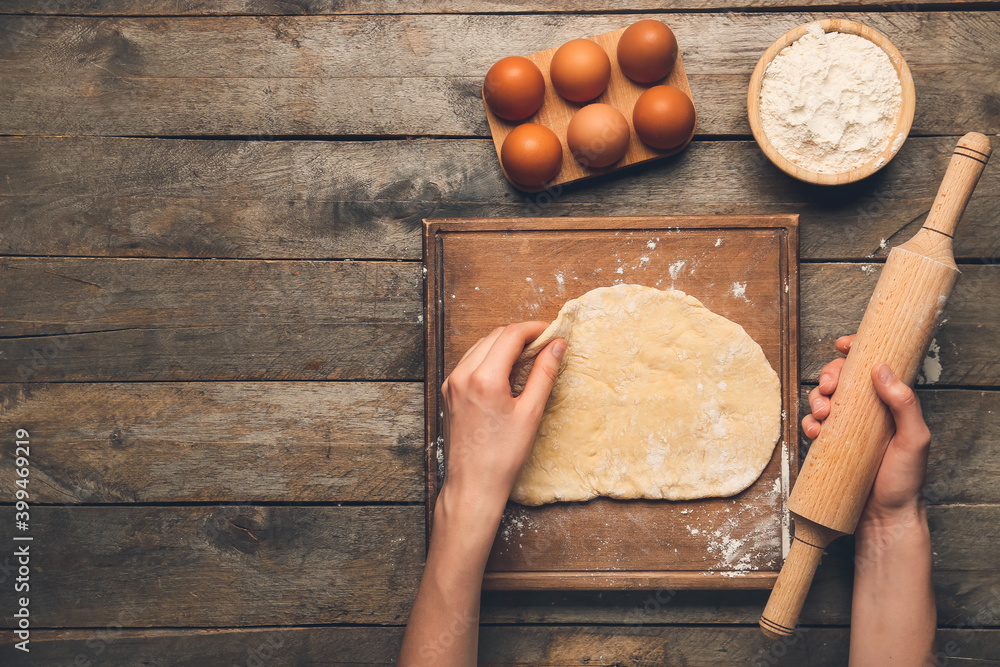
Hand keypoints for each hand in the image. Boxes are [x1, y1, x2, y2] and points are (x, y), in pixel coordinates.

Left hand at [439, 322, 565, 520]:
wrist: (473, 484)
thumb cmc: (503, 456)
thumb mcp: (531, 413)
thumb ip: (544, 374)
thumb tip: (557, 346)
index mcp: (484, 378)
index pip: (511, 335)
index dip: (535, 329)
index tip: (553, 333)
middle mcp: (463, 375)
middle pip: (495, 336)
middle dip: (521, 335)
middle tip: (545, 346)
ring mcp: (452, 383)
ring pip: (481, 346)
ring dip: (504, 345)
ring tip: (528, 358)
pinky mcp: (448, 392)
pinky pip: (470, 362)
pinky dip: (489, 359)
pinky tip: (506, 373)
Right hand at [802, 335, 930, 527]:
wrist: (884, 517)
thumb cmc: (905, 480)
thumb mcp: (913, 439)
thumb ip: (903, 404)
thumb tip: (881, 369)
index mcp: (890, 404)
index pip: (873, 366)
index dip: (856, 351)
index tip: (843, 345)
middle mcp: (868, 411)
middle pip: (842, 378)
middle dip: (829, 376)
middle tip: (829, 388)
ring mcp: (848, 427)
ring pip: (824, 399)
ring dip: (816, 399)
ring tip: (822, 414)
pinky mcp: (831, 444)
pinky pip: (813, 424)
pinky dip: (809, 423)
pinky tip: (815, 432)